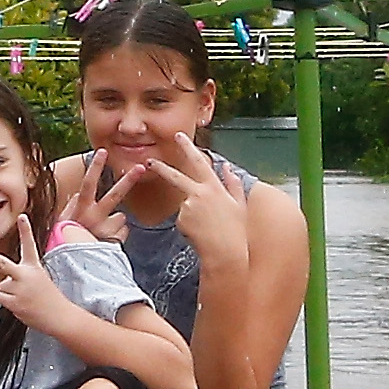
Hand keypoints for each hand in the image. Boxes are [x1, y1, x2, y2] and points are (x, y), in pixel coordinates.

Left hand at [0, 217, 79, 332]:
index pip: (29, 245)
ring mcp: (19, 290)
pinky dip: (4, 300)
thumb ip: (18, 277)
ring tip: (22, 298)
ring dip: (6, 292)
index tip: (22, 216)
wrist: (59, 316)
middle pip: (1, 263)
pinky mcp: (14, 303)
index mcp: (34, 267)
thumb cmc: (48, 297)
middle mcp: (25, 276)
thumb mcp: (39, 279)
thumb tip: (1, 283)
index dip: (25, 230)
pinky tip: (18, 304)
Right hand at [50, 154, 138, 251]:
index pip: (88, 183)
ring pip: (121, 217)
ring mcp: (107, 229)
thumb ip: (70, 207)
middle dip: (128, 179)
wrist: (71, 267)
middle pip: (115, 195)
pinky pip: (123, 232)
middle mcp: (96, 217)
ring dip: (114, 222)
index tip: (103, 151)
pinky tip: (106, 241)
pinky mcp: (116, 240)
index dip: (96, 167)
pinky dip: (117, 235)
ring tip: (100, 233)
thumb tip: (77, 194)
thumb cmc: (63, 242)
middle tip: (141, 167)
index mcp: (81, 210)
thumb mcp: (62, 223)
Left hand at [147, 129, 252, 273]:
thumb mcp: (240, 204)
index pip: (199, 162)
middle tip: (149, 161)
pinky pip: (183, 221)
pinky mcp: (181, 219)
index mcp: (214, 187)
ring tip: (209, 228)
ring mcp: (189, 206)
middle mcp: (200, 193)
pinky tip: (201, 234)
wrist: (226, 252)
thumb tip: (227, 166)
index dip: (188, 148)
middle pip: (175, 177)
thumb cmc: (237, 230)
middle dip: (161, 167)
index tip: (179, 136)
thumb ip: (233, 183)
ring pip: (185, 207)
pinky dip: (190, 226)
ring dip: (193, 216)